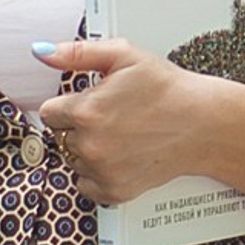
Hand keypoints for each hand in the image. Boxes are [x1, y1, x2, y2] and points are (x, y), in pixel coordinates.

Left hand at [35, 37, 244, 218]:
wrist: (204, 123)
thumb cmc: (166, 87)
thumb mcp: (124, 55)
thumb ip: (77, 53)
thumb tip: (41, 52)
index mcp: (86, 111)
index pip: (49, 113)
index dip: (70, 105)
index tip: (92, 102)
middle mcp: (89, 145)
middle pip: (60, 137)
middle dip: (79, 126)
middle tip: (113, 117)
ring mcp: (101, 171)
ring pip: (73, 161)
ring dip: (88, 150)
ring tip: (121, 135)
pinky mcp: (114, 191)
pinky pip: (86, 186)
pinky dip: (98, 174)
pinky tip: (121, 156)